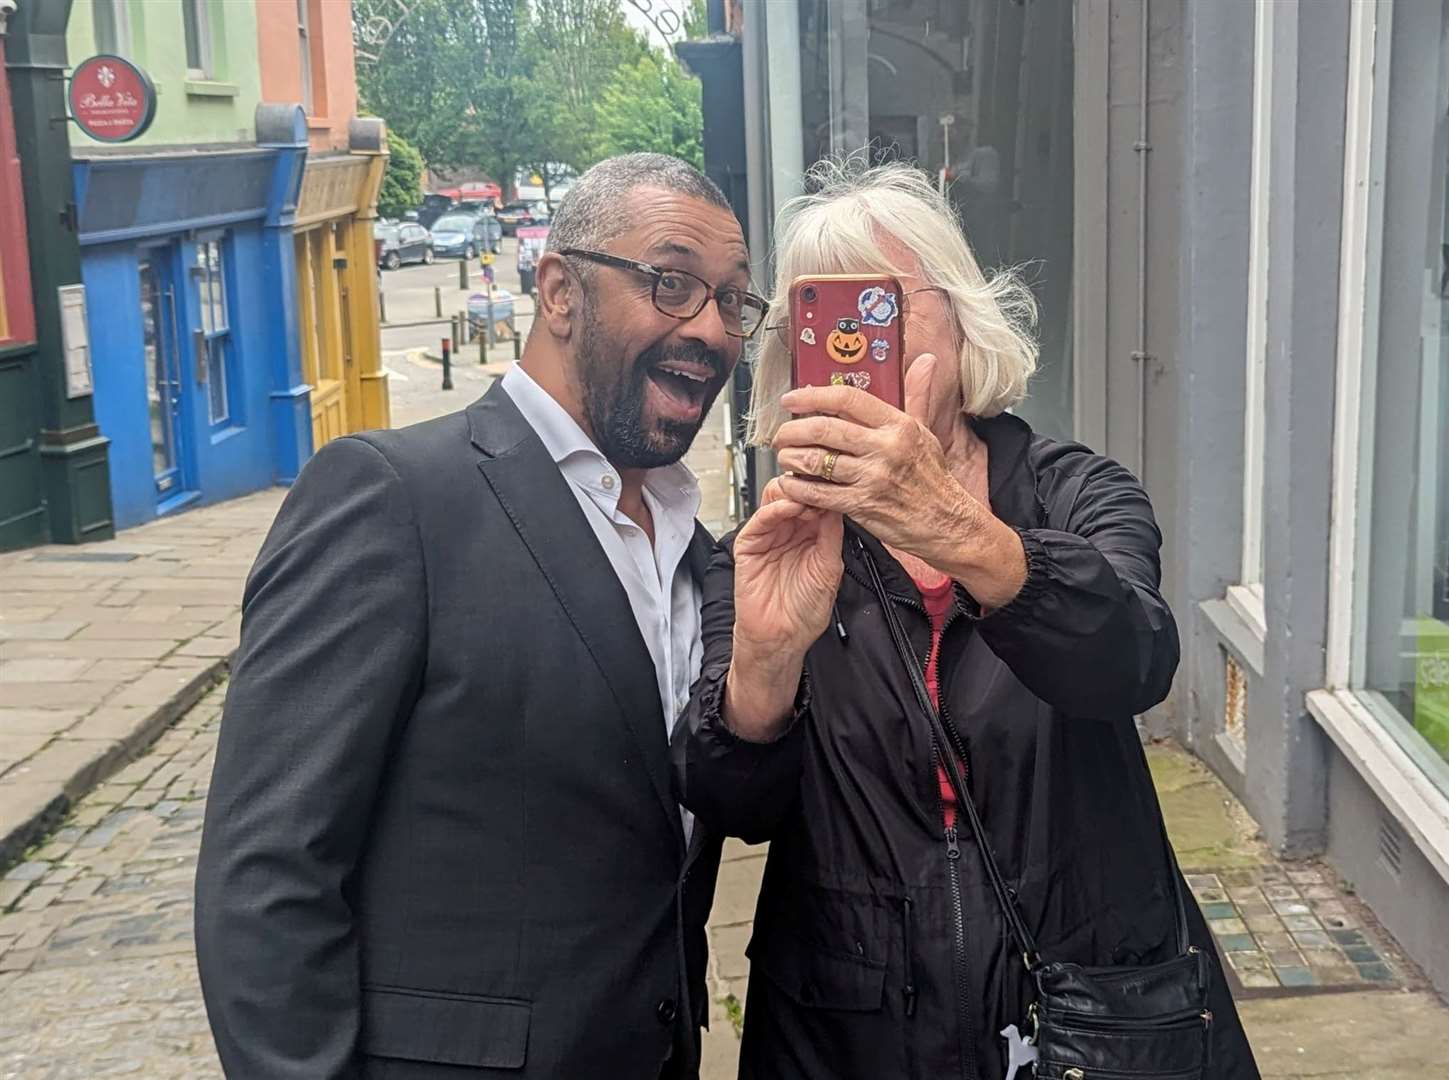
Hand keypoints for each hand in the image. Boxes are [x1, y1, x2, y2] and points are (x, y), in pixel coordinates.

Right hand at [724, 481, 842, 740]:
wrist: (782, 637)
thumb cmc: (805, 610)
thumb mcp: (829, 568)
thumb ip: (831, 535)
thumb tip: (837, 503)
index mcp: (811, 533)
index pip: (818, 499)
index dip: (827, 489)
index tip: (839, 481)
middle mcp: (790, 530)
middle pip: (796, 492)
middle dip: (809, 485)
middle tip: (822, 484)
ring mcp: (769, 535)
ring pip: (776, 498)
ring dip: (793, 493)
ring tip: (809, 497)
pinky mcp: (748, 544)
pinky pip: (759, 519)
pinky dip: (774, 509)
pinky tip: (789, 508)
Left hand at [773, 354, 972, 557]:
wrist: (947, 523)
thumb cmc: (933, 478)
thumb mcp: (926, 432)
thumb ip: (917, 395)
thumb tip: (925, 361)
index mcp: (898, 425)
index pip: (848, 399)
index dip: (813, 396)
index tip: (792, 399)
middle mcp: (885, 448)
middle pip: (824, 429)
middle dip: (793, 430)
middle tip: (782, 433)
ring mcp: (872, 477)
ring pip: (817, 461)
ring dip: (791, 458)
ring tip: (785, 457)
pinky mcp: (862, 505)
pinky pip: (819, 493)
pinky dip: (798, 488)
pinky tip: (790, 483)